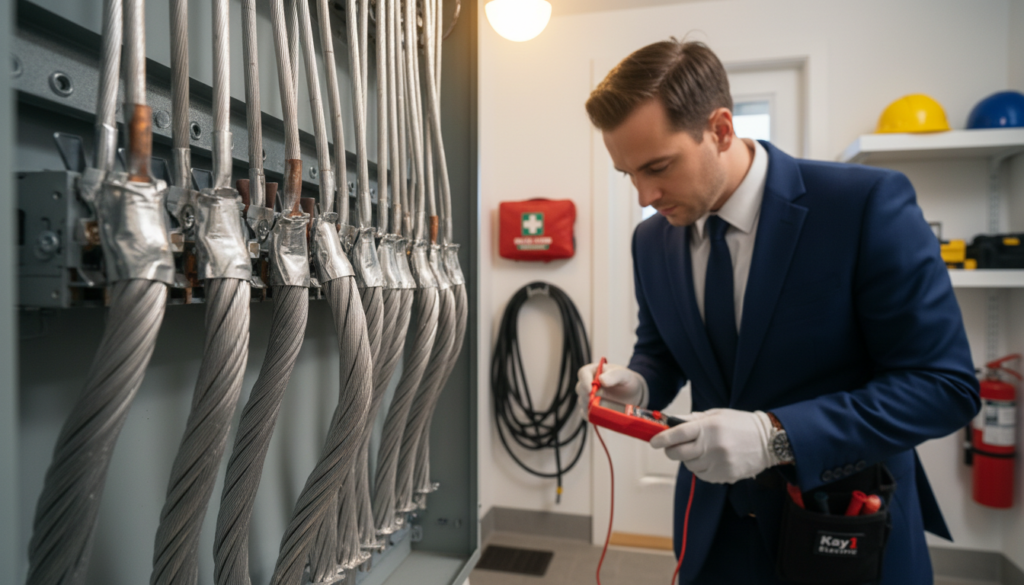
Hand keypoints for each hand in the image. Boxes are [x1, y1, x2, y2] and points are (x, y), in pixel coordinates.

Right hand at [575, 362, 647, 416]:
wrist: (632, 394)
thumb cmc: (626, 380)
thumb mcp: (624, 375)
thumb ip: (614, 375)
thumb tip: (601, 379)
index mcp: (594, 371)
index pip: (583, 373)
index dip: (584, 380)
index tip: (590, 389)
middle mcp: (588, 384)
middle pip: (580, 389)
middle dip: (586, 395)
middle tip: (595, 401)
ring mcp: (589, 397)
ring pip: (582, 402)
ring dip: (589, 406)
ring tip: (603, 409)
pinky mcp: (592, 409)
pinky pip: (587, 414)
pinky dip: (591, 416)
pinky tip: (600, 416)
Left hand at [649, 409, 778, 483]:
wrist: (768, 441)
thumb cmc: (741, 424)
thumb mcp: (717, 415)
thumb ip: (693, 419)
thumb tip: (671, 422)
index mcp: (709, 427)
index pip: (678, 433)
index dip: (662, 438)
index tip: (653, 442)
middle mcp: (712, 446)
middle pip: (678, 454)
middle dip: (671, 451)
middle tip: (672, 447)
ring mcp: (719, 463)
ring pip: (690, 466)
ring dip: (689, 459)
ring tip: (701, 451)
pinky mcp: (725, 476)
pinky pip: (702, 475)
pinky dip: (701, 469)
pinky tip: (711, 460)